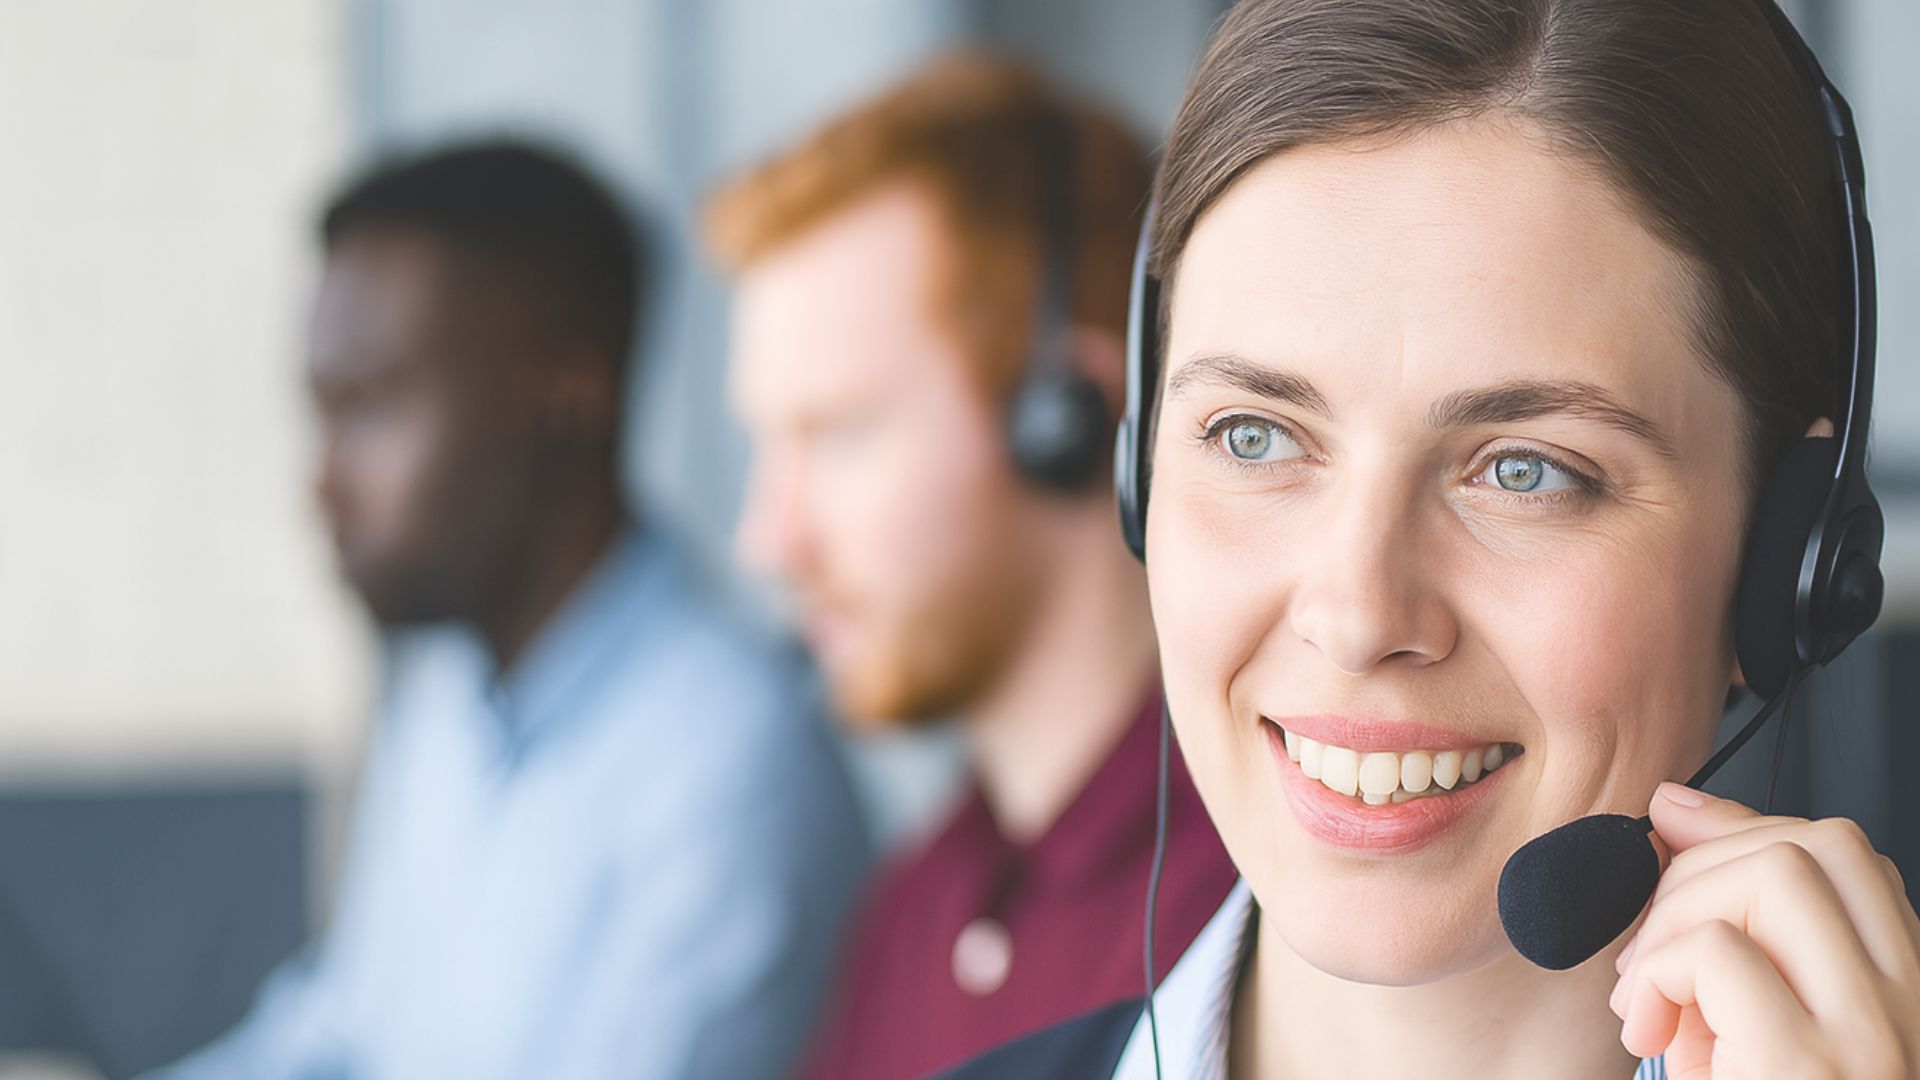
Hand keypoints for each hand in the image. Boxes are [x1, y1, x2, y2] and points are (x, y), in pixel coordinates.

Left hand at [1607, 783, 1919, 1077]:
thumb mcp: (1735, 1010)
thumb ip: (1723, 914)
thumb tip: (1674, 802)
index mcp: (1901, 987)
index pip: (1844, 852)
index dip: (1744, 829)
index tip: (1674, 846)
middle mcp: (1907, 1006)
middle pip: (1818, 842)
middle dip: (1703, 865)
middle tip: (1648, 948)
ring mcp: (1870, 1033)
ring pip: (1777, 874)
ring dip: (1674, 917)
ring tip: (1642, 991)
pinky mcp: (1806, 1063)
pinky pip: (1717, 949)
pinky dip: (1653, 974)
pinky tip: (1646, 1027)